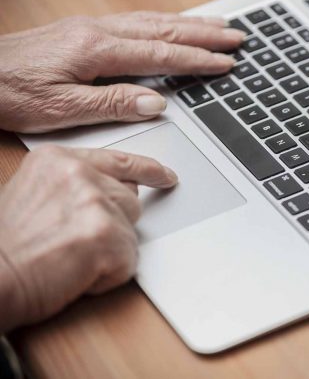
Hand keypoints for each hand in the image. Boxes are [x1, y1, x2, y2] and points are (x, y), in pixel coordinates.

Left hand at [0, 12, 244, 132]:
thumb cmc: (10, 93)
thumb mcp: (60, 110)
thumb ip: (112, 104)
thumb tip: (157, 102)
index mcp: (96, 50)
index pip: (160, 54)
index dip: (197, 59)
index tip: (225, 62)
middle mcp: (98, 31)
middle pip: (164, 29)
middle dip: (204, 33)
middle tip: (237, 36)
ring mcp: (92, 27)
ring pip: (153, 21)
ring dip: (189, 23)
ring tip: (217, 25)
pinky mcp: (85, 31)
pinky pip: (137, 21)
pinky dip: (164, 22)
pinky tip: (173, 25)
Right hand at [0, 145, 177, 332]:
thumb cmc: (6, 248)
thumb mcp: (32, 195)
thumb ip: (72, 186)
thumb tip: (107, 194)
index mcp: (58, 159)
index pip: (119, 161)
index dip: (148, 170)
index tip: (166, 175)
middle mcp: (79, 173)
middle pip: (130, 201)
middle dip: (113, 225)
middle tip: (74, 243)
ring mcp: (94, 201)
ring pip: (131, 231)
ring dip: (109, 251)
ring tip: (69, 257)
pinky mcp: (106, 234)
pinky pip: (129, 260)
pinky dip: (108, 276)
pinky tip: (75, 273)